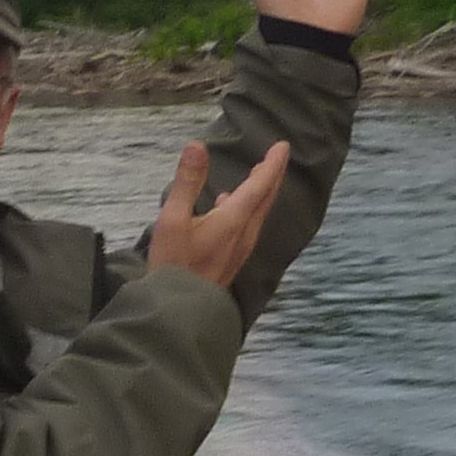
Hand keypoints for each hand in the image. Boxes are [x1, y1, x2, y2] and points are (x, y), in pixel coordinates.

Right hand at [152, 138, 289, 290]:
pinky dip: (247, 208)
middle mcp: (243, 234)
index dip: (272, 164)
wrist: (180, 310)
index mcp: (233, 220)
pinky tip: (227, 206)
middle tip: (276, 157)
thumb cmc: (174, 264)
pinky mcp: (231, 259)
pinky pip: (247, 226)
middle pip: (264, 200)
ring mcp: (239, 249)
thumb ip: (187, 182)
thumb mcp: (173, 219)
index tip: (282, 146)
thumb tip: (197, 146)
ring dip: (261, 192)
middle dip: (271, 175)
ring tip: (259, 176)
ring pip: (257, 214)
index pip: (260, 186)